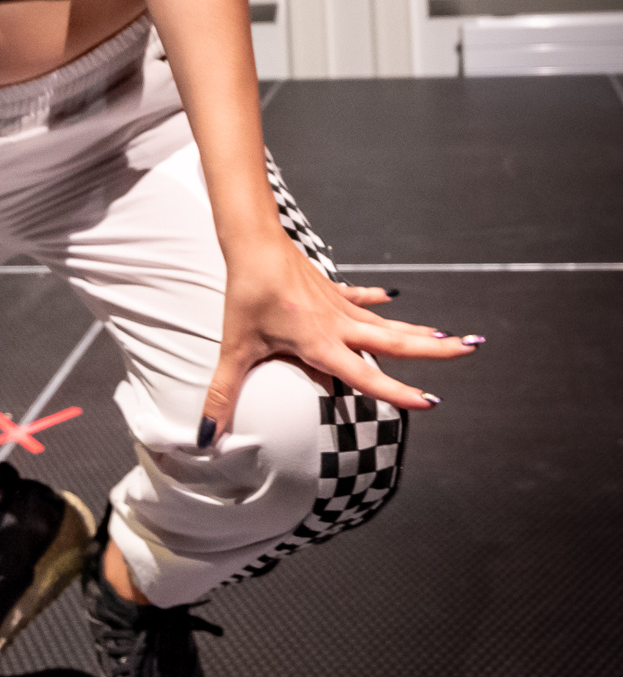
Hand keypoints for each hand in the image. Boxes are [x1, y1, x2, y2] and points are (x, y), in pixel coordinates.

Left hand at [199, 232, 479, 444]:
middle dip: (433, 351)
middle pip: (394, 343)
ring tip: (450, 337)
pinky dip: (376, 300)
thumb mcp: (235, 348)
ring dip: (416, 332)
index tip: (430, 401)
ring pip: (385, 323)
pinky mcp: (328, 288)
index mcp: (321, 344)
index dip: (397, 391)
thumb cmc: (245, 294)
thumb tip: (206, 435)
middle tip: (469, 349)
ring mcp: (337, 305)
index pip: (366, 376)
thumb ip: (223, 394)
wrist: (252, 242)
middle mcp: (337, 326)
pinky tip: (392, 300)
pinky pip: (359, 298)